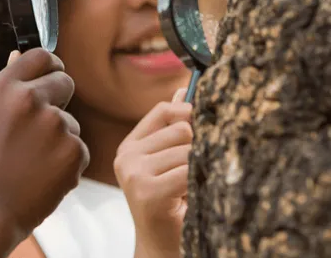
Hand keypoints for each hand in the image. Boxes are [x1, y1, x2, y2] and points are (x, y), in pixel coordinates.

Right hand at [0, 48, 89, 252]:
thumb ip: (7, 88)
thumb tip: (18, 54)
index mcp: (3, 88)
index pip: (41, 55)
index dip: (50, 66)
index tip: (52, 76)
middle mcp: (30, 99)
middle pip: (65, 82)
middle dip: (59, 101)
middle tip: (40, 130)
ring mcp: (54, 124)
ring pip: (71, 122)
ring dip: (59, 140)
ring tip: (29, 164)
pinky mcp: (73, 151)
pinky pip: (79, 150)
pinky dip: (66, 164)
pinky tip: (41, 178)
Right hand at [114, 89, 191, 257]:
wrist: (163, 247)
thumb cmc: (171, 205)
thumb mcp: (169, 163)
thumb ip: (172, 128)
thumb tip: (182, 89)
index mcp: (129, 147)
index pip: (163, 110)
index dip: (189, 113)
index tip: (204, 126)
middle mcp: (126, 158)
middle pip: (181, 128)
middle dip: (198, 147)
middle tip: (195, 173)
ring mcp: (134, 175)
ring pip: (188, 149)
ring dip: (200, 168)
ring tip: (191, 188)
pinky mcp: (148, 192)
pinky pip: (190, 170)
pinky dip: (200, 181)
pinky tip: (192, 197)